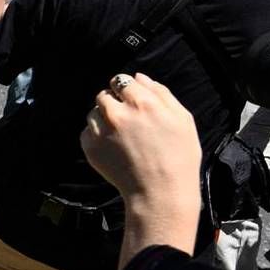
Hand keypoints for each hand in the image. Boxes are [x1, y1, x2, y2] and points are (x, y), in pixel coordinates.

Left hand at [80, 71, 201, 210]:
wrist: (160, 192)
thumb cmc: (178, 157)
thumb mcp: (183, 119)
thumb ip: (161, 93)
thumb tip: (139, 77)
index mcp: (142, 102)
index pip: (121, 80)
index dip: (125, 89)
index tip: (130, 100)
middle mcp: (118, 113)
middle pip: (104, 95)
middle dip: (113, 103)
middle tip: (126, 120)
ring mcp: (101, 131)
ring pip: (93, 112)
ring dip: (103, 118)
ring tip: (119, 135)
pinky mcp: (90, 147)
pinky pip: (87, 132)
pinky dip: (96, 136)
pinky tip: (113, 147)